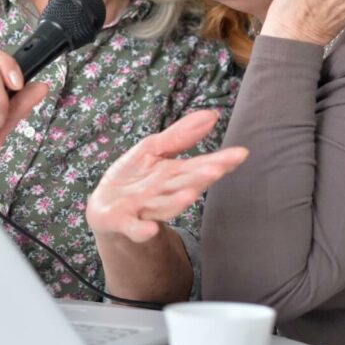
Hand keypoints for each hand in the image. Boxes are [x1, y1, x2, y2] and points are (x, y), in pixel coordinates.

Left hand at [86, 110, 247, 243]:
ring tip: (190, 193)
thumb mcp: (154, 148)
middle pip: (185, 184)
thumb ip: (182, 135)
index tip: (241, 153)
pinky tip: (150, 229)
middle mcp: (164, 193)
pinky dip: (141, 230)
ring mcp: (145, 208)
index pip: (199, 166)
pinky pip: (134, 227)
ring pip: (164, 206)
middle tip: (217, 168)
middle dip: (201, 178)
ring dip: (176, 201)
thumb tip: (213, 114)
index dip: (219, 160)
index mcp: (174, 175)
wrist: (103, 205)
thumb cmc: (135, 175)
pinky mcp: (124, 221)